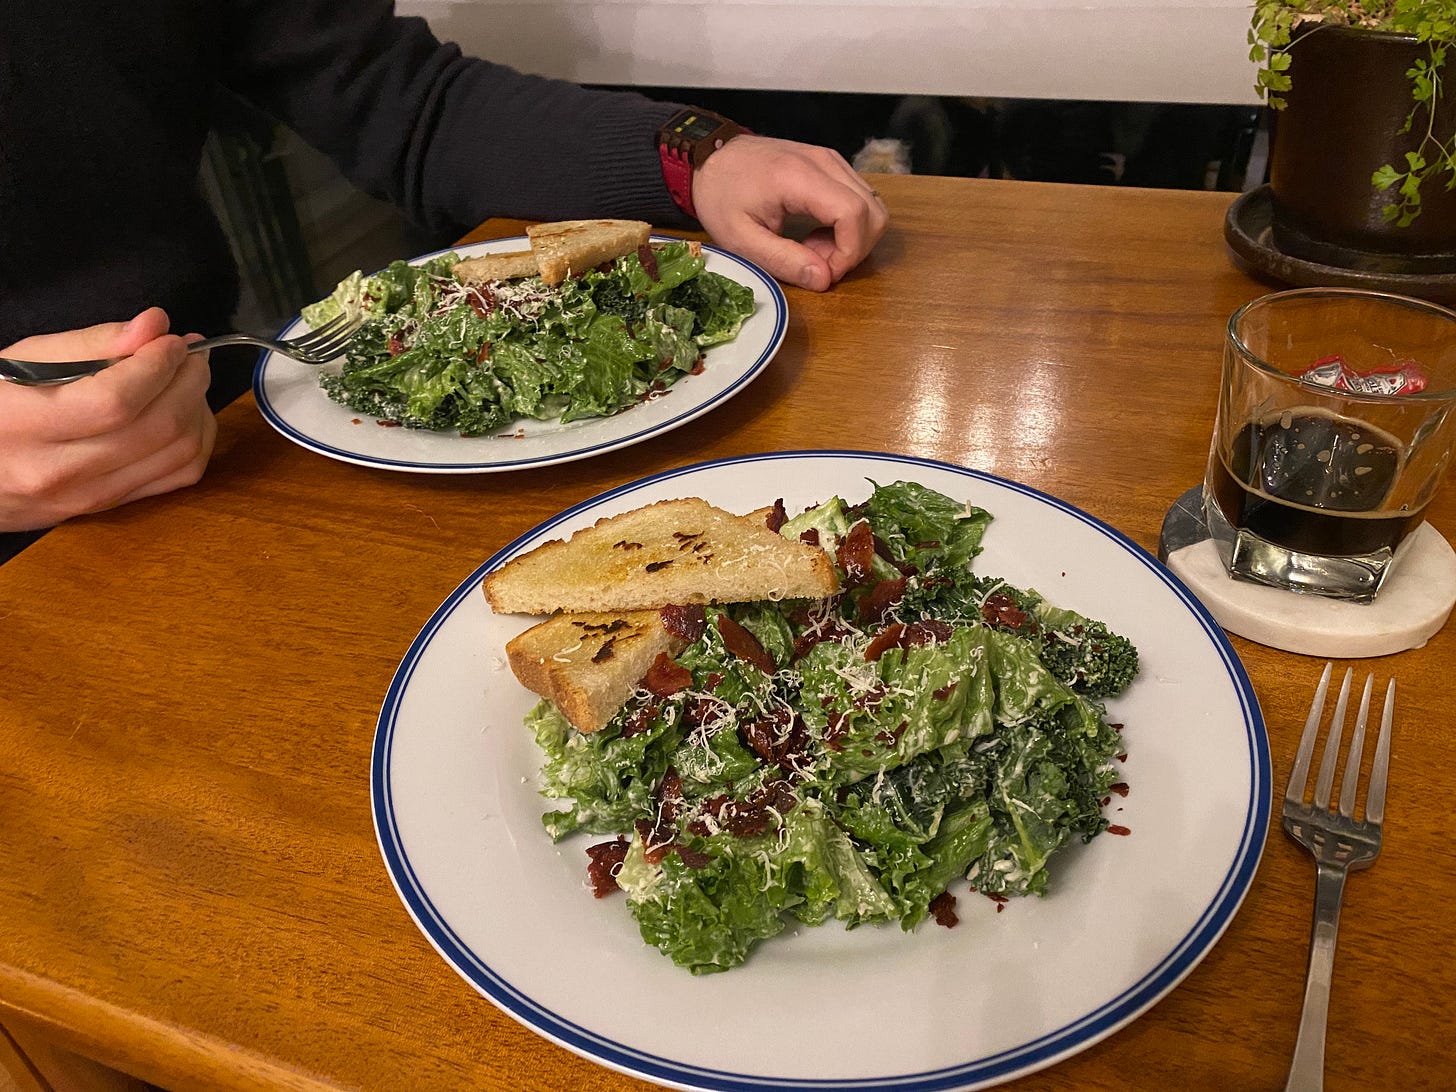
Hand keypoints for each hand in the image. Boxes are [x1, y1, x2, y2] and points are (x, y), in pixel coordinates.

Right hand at [0, 307, 216, 531]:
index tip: (174, 341)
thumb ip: (91, 343)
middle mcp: (59, 470)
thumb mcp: (24, 361)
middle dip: (190, 382)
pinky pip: (178, 478)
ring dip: (199, 410)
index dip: (157, 366)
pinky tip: (189, 414)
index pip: (115, 400)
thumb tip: (154, 325)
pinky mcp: (109, 507)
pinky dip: (197, 441)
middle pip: (158, 427)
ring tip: (189, 380)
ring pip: (178, 454)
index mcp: (25, 424)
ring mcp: (88, 495)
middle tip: (192, 355)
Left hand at [690, 135, 888, 291]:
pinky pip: (859, 199)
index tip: (824, 272)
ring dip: (852, 238)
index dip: (849, 252)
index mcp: (799, 177)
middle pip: (874, 211)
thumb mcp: (741, 239)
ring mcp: (831, 160)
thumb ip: (783, 260)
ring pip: (872, 206)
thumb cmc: (720, 196)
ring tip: (812, 248)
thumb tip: (824, 279)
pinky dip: (847, 226)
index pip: (854, 214)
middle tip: (816, 262)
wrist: (710, 160)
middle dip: (854, 249)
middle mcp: (824, 162)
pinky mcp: (831, 166)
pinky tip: (815, 234)